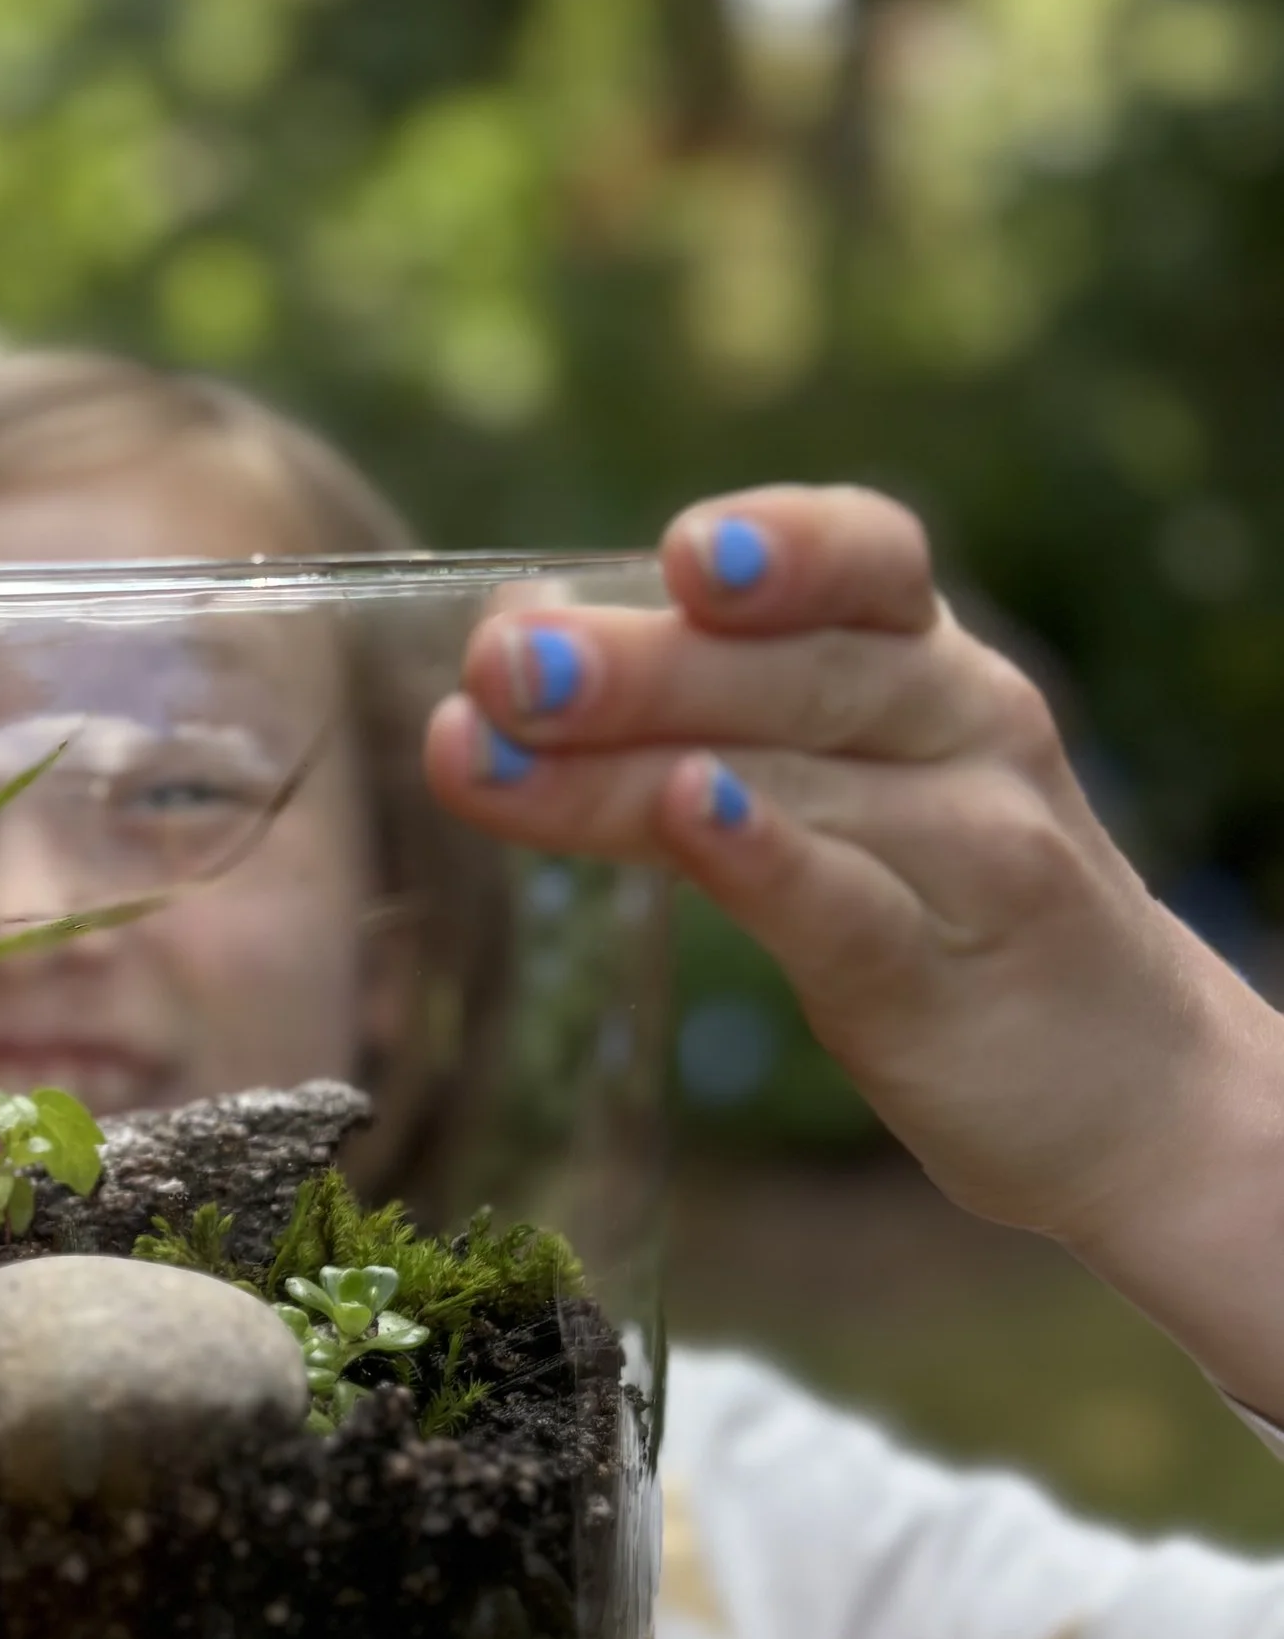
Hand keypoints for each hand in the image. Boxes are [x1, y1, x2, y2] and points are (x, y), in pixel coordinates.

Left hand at [425, 488, 1283, 1404]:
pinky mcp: (946, 984)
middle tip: (505, 664)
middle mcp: (963, 732)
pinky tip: (688, 820)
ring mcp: (972, 855)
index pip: (868, 564)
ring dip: (636, 761)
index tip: (682, 549)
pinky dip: (767, 860)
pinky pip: (850, 910)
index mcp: (927, 664)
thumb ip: (692, 714)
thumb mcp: (838, 783)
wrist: (1133, 1092)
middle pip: (799, 675)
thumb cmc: (942, 909)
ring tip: (507, 734)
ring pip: (796, 785)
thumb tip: (511, 629)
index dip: (783, 546)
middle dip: (640, 662)